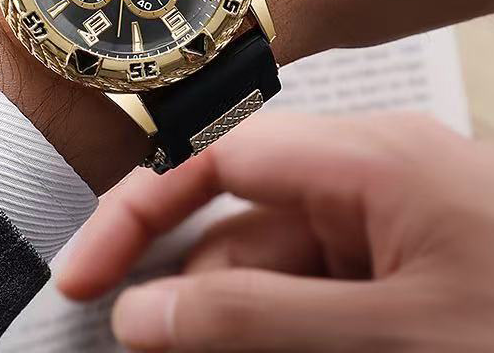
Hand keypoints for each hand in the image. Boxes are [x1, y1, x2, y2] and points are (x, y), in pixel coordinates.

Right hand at [59, 113, 493, 351]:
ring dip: (233, 320)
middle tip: (128, 351)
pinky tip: (258, 347)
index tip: (83, 273)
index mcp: (368, 159)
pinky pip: (323, 288)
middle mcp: (371, 174)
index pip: (221, 159)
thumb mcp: (390, 334)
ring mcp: (393, 221)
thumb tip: (144, 314)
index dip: (139, 207)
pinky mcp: (410, 262)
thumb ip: (257, 318)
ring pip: (279, 263)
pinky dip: (285, 327)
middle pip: (244, 219)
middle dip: (185, 287)